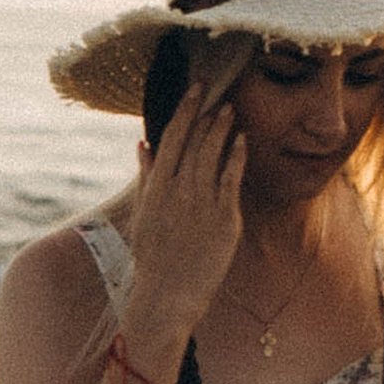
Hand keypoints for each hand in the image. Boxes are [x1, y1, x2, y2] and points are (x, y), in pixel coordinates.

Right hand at [129, 36, 253, 325]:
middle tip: (215, 89)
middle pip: (192, 142)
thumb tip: (142, 143)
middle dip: (203, 113)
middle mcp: (177, 191)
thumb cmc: (154, 256)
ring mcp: (200, 204)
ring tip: (230, 109)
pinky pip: (230, 181)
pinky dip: (235, 158)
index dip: (184, 111)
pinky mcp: (223, 220)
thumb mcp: (144, 213)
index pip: (170, 139)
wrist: (167, 294)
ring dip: (220, 129)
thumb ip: (146, 176)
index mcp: (156, 188)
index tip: (194, 90)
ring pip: (211, 156)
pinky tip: (241, 140)